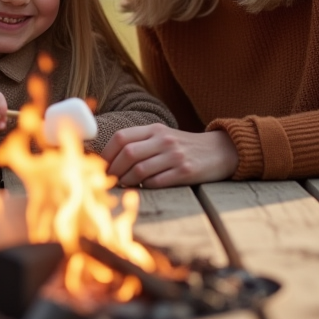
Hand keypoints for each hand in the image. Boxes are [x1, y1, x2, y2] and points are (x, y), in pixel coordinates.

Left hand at [101, 126, 238, 187]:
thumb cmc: (183, 147)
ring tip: (123, 186)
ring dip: (127, 181)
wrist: (219, 151)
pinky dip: (145, 187)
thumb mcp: (162, 137)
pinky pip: (157, 182)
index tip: (99, 166)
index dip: (106, 153)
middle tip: (108, 180)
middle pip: (128, 153)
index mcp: (154, 129)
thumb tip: (109, 160)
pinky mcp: (185, 171)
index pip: (121, 137)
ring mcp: (175, 155)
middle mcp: (163, 139)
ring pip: (140, 170)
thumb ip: (140, 143)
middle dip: (113, 170)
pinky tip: (142, 189)